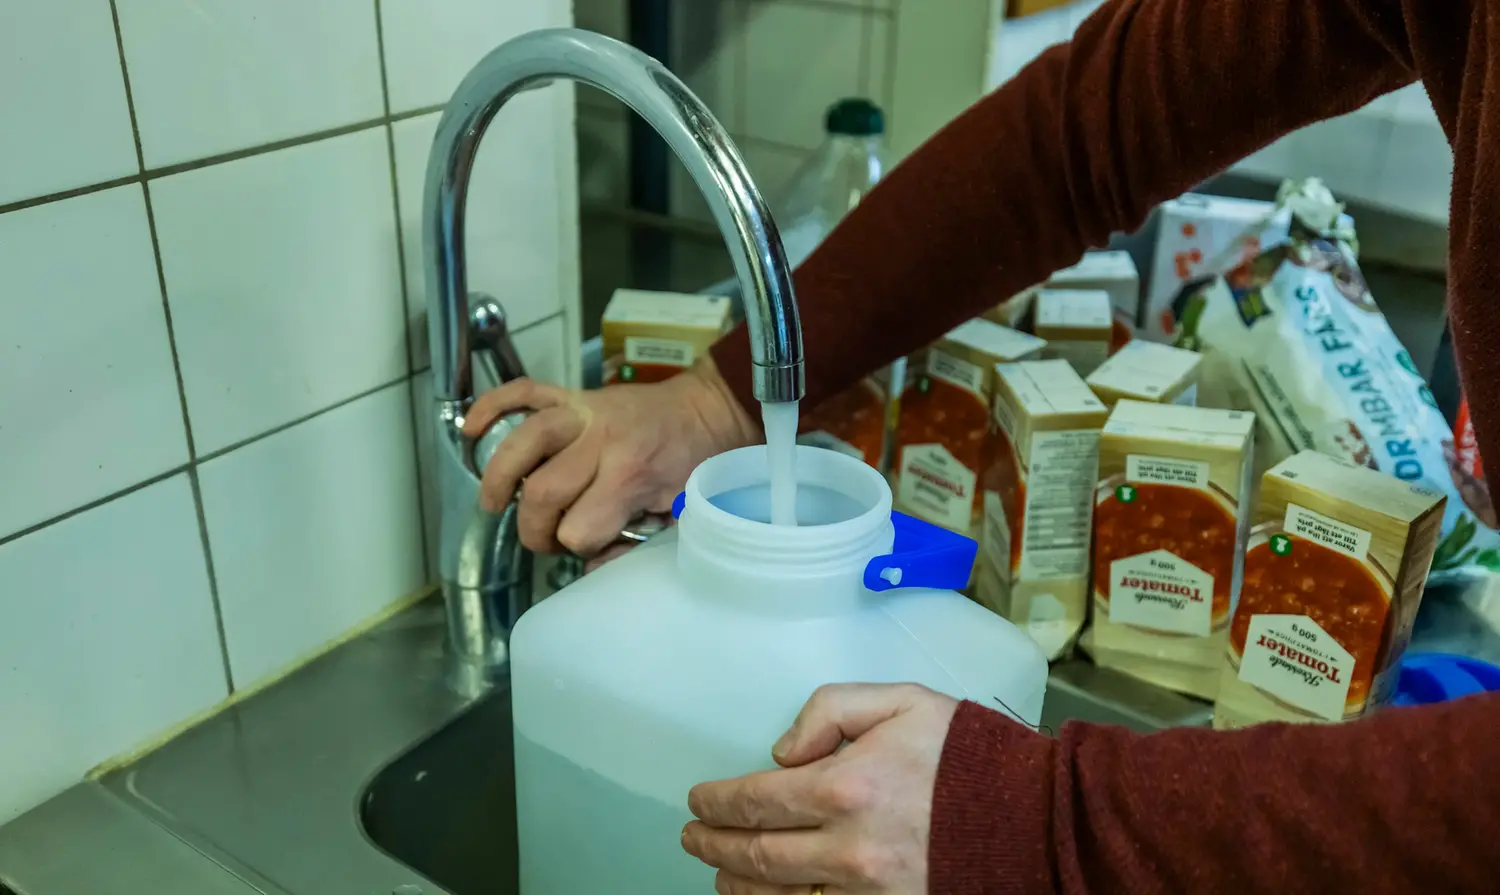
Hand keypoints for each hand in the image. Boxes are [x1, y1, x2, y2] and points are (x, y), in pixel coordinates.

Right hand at [461, 358, 758, 555]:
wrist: (708, 411)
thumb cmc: (695, 465)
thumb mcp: (679, 515)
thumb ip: (634, 545)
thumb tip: (591, 567)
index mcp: (630, 476)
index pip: (577, 530)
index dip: (577, 547)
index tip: (587, 546)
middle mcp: (600, 441)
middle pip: (541, 494)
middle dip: (535, 530)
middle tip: (545, 539)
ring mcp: (583, 411)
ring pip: (522, 441)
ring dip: (499, 478)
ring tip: (494, 504)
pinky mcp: (573, 393)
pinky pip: (524, 392)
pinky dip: (493, 406)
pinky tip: (471, 430)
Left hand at [682, 683, 958, 893]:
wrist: (1037, 817)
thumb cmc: (970, 754)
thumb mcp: (902, 701)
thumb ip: (830, 709)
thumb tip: (783, 751)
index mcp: (844, 786)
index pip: (754, 800)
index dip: (716, 802)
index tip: (698, 801)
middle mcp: (846, 847)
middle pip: (756, 856)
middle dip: (715, 847)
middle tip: (694, 838)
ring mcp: (867, 891)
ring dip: (739, 887)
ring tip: (721, 875)